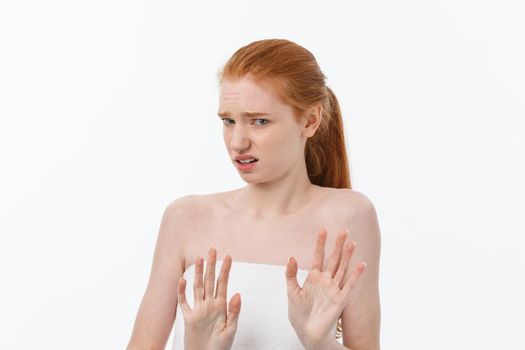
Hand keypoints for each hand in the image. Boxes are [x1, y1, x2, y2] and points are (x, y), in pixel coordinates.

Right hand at [177, 248, 240, 349]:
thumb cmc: (220, 347)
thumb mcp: (231, 329)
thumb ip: (233, 311)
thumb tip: (237, 294)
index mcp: (221, 306)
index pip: (223, 283)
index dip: (225, 270)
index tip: (228, 256)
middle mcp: (209, 305)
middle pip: (210, 280)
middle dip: (211, 264)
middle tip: (212, 248)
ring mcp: (198, 310)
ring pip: (197, 287)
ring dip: (197, 273)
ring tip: (199, 258)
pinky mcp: (188, 318)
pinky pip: (183, 302)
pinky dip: (181, 292)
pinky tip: (182, 280)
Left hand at [285, 228, 366, 349]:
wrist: (307, 332)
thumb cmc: (299, 314)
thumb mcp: (292, 292)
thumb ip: (291, 274)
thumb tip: (291, 257)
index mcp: (314, 278)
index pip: (318, 256)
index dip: (321, 243)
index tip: (323, 229)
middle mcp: (325, 281)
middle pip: (333, 259)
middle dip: (338, 245)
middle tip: (344, 230)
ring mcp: (334, 289)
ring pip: (342, 268)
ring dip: (347, 256)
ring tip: (352, 242)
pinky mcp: (340, 299)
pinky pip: (349, 285)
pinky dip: (356, 275)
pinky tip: (362, 265)